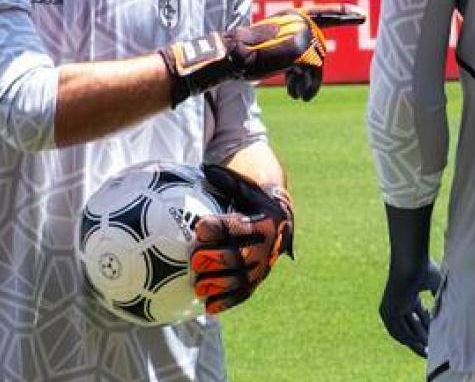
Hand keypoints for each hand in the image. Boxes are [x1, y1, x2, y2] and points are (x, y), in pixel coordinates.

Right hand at [159, 7, 365, 105]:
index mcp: (292, 17)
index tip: (361, 16)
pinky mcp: (301, 49)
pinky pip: (314, 73)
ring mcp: (302, 33)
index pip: (323, 15)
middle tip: (297, 92)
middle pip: (319, 52)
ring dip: (309, 83)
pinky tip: (296, 95)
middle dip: (312, 75)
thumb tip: (312, 67)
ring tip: (297, 94)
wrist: (232, 55)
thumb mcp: (275, 47)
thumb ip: (294, 48)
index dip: (343, 15)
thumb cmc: (248, 55)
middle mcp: (300, 21)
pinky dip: (308, 86)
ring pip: (318, 64)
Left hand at [190, 164, 294, 314]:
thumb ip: (226, 180)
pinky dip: (227, 301)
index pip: (242, 226)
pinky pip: (244, 293)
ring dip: (221, 285)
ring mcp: (265, 265)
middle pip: (243, 255)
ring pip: (244, 279)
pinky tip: (208, 307)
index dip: (222, 228)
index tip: (201, 227)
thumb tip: (204, 167)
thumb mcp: (244, 185)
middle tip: (196, 259)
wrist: (278, 216)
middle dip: (220, 258)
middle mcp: (269, 245)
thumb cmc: (252, 196)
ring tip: (199, 288)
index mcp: (267, 220)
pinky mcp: (258, 279)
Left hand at [379, 258, 441, 356]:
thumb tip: (450, 309)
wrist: (410, 262)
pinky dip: (409, 338)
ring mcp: (391, 307)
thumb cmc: (424, 268)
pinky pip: (398, 329)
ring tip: (427, 352)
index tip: (435, 339)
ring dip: (415, 342)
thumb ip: (440, 298)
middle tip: (430, 352)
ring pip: (404, 329)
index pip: (417, 317)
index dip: (426, 328)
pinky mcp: (388, 310)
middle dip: (420, 339)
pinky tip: (420, 345)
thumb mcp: (436, 285)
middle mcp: (397, 303)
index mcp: (407, 295)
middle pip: (410, 326)